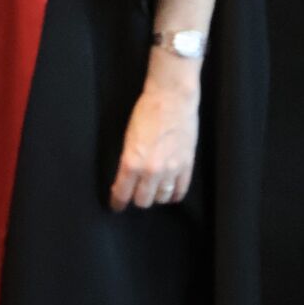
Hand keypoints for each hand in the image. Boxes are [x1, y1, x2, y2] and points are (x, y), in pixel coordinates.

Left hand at [109, 65, 200, 210]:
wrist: (171, 99)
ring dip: (155, 196)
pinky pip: (180, 191)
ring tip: (152, 190)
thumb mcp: (127, 139)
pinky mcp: (186, 165)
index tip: (116, 205)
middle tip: (134, 193)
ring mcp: (171, 170)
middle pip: (143, 201)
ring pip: (161, 198)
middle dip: (136, 199)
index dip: (117, 203)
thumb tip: (125, 179)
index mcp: (132, 162)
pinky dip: (173, 195)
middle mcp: (151, 170)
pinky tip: (169, 192)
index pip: (122, 194)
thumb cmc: (146, 113)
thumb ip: (127, 162)